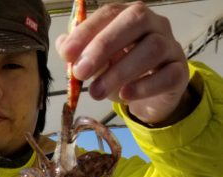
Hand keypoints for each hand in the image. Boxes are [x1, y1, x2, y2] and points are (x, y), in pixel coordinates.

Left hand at [55, 1, 189, 124]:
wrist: (152, 97)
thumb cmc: (123, 74)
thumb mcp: (98, 65)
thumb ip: (81, 55)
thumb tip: (63, 45)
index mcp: (129, 17)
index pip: (109, 13)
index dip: (87, 31)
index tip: (67, 54)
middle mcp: (154, 25)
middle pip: (134, 21)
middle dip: (103, 46)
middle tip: (80, 73)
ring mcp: (170, 47)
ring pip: (152, 49)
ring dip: (120, 71)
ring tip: (96, 92)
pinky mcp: (179, 73)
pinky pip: (167, 75)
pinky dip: (144, 86)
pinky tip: (125, 96)